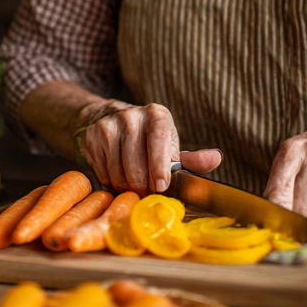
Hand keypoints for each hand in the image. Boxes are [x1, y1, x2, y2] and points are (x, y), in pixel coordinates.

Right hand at [76, 99, 221, 194]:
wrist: (110, 121)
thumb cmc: (148, 140)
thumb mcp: (170, 146)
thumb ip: (192, 159)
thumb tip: (215, 160)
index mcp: (156, 115)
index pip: (158, 138)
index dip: (159, 165)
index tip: (161, 185)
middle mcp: (131, 116)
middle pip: (137, 164)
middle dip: (144, 186)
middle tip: (148, 191)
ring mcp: (108, 126)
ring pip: (119, 173)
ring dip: (127, 186)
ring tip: (133, 181)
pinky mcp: (91, 138)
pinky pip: (103, 173)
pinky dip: (112, 182)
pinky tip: (118, 174)